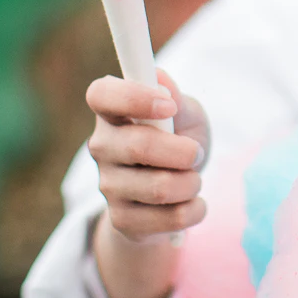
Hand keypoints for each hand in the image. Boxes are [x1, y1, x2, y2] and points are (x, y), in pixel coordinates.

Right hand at [87, 70, 210, 244]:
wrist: (173, 195)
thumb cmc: (178, 141)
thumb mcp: (185, 115)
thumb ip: (176, 98)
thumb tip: (160, 77)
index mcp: (111, 112)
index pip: (101, 95)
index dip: (134, 97)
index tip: (169, 106)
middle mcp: (101, 146)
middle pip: (139, 146)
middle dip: (183, 151)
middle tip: (195, 153)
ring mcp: (107, 185)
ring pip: (160, 187)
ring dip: (192, 183)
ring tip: (192, 179)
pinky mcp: (122, 219)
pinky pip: (170, 218)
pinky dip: (195, 209)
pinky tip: (191, 203)